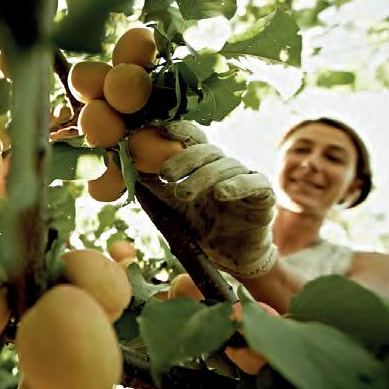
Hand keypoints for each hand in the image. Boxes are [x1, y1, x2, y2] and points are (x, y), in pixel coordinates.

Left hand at [137, 121, 277, 278]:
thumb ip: (152, 185)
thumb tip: (125, 163)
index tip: (161, 129)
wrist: (228, 258)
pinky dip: (237, 185)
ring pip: (226, 166)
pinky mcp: (263, 196)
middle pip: (207, 150)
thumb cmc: (200, 228)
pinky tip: (221, 193)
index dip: (180, 130)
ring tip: (182, 194)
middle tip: (164, 175)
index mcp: (203, 164)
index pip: (193, 138)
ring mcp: (245, 178)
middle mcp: (224, 166)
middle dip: (185, 159)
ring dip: (203, 178)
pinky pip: (254, 183)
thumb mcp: (170, 206)